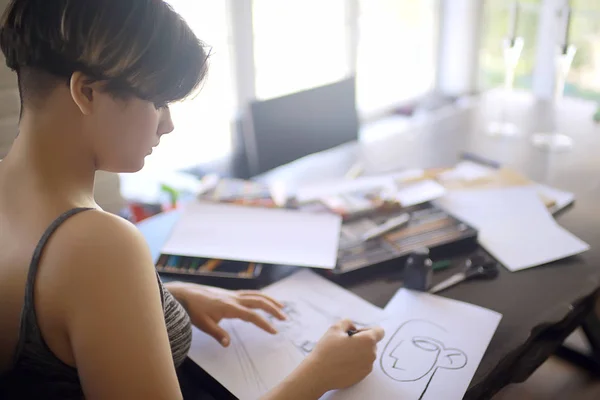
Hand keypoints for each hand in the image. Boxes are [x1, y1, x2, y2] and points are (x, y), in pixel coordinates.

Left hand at [167, 283, 286, 346]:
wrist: (186, 293)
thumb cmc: (194, 309)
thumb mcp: (203, 324)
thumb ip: (217, 334)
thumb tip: (228, 344)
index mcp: (229, 307)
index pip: (252, 315)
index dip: (264, 323)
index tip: (274, 331)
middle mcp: (234, 298)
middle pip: (259, 301)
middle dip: (273, 309)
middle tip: (284, 318)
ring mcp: (233, 294)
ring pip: (256, 295)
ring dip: (270, 300)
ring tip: (281, 307)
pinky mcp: (230, 293)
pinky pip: (250, 294)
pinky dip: (260, 297)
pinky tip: (263, 302)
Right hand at [299, 320, 384, 393]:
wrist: (319, 374)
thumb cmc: (327, 350)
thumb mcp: (335, 328)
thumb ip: (348, 322)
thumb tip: (354, 328)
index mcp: (368, 341)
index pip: (379, 331)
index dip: (367, 330)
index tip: (355, 334)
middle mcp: (372, 354)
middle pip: (372, 343)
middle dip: (361, 341)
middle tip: (344, 344)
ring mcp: (368, 367)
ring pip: (367, 354)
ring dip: (358, 352)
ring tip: (342, 354)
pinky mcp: (363, 376)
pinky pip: (363, 365)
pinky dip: (356, 362)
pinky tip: (342, 364)